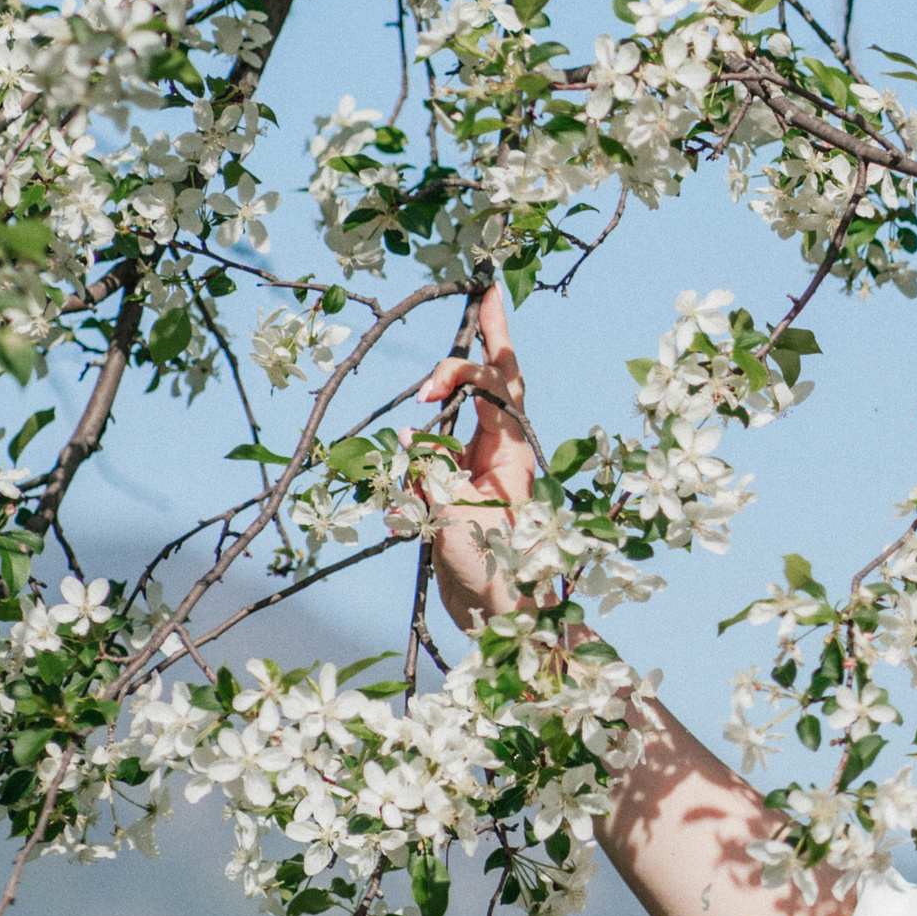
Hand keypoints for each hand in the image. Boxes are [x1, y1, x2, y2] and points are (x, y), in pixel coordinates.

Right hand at [408, 280, 534, 630]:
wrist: (497, 623)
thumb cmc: (493, 577)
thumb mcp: (457, 522)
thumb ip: (433, 476)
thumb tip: (412, 443)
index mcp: (513, 454)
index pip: (497, 388)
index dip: (467, 367)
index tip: (427, 387)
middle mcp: (500, 455)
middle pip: (493, 385)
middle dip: (489, 340)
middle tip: (487, 293)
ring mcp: (478, 472)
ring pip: (451, 425)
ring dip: (430, 426)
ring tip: (427, 450)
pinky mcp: (456, 494)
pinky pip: (427, 468)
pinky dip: (409, 478)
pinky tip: (403, 512)